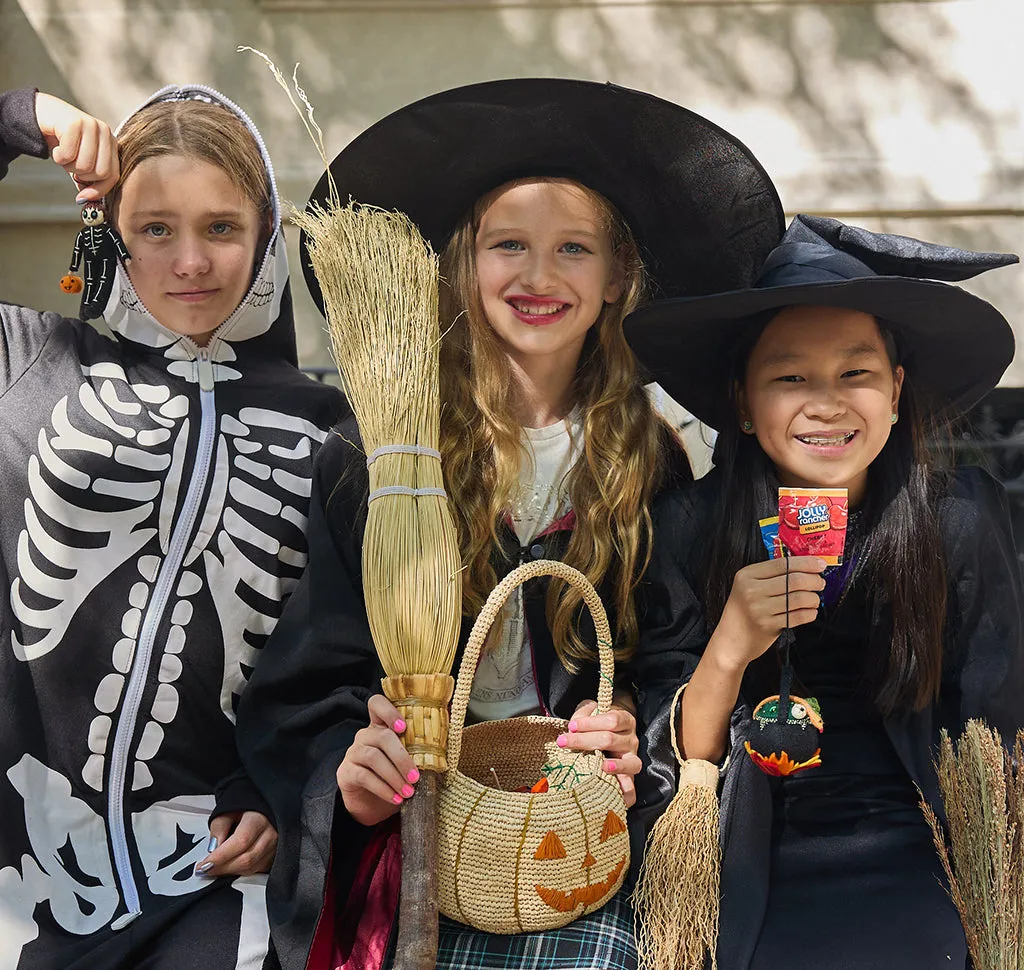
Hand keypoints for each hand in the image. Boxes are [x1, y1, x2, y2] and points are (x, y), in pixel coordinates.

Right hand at [33, 93, 117, 202]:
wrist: (41, 114)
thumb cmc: (63, 140)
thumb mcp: (79, 162)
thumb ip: (89, 180)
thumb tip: (89, 200)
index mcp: (111, 144)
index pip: (113, 175)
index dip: (98, 190)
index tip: (83, 197)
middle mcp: (106, 133)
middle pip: (100, 173)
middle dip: (81, 175)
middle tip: (70, 165)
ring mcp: (92, 126)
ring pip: (84, 165)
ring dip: (68, 165)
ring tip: (63, 154)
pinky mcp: (76, 122)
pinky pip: (68, 154)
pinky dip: (58, 156)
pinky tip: (56, 146)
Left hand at [195, 811, 276, 876]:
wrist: (264, 805)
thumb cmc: (246, 806)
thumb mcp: (228, 809)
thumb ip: (219, 826)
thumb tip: (213, 849)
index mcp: (259, 818)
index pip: (241, 841)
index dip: (221, 856)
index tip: (204, 864)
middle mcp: (271, 833)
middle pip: (246, 859)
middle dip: (223, 868)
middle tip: (206, 869)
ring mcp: (275, 846)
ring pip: (251, 868)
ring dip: (231, 872)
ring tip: (217, 867)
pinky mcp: (275, 855)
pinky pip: (256, 870)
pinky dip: (241, 871)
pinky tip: (231, 865)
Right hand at [337, 694, 419, 826]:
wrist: (370, 802)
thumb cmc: (394, 775)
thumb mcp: (408, 758)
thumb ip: (421, 744)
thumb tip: (448, 724)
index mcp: (380, 726)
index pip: (376, 704)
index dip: (389, 711)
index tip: (403, 727)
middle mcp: (365, 735)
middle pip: (382, 737)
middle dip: (402, 758)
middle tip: (416, 777)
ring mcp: (353, 753)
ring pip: (373, 757)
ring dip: (394, 776)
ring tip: (408, 792)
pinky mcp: (346, 772)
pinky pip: (364, 777)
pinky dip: (383, 789)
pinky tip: (396, 798)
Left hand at [558, 699, 641, 807]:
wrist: (615, 733)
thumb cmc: (599, 723)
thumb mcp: (592, 712)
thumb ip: (583, 715)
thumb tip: (573, 727)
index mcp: (625, 720)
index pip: (611, 720)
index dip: (591, 723)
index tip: (571, 726)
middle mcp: (632, 739)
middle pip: (610, 740)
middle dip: (583, 741)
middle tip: (562, 742)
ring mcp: (633, 758)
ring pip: (628, 763)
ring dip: (615, 766)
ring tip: (602, 767)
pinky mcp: (630, 776)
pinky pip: (631, 787)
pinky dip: (626, 793)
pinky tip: (618, 796)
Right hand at [711, 556, 826, 670]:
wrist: (730, 639)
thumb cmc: (744, 610)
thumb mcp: (748, 586)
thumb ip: (771, 576)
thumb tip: (806, 567)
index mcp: (747, 575)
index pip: (783, 563)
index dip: (806, 563)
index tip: (820, 564)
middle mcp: (752, 590)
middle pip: (794, 580)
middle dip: (814, 580)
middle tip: (819, 583)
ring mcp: (760, 609)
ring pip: (799, 598)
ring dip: (814, 598)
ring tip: (814, 599)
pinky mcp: (768, 626)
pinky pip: (798, 616)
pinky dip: (810, 613)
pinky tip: (810, 612)